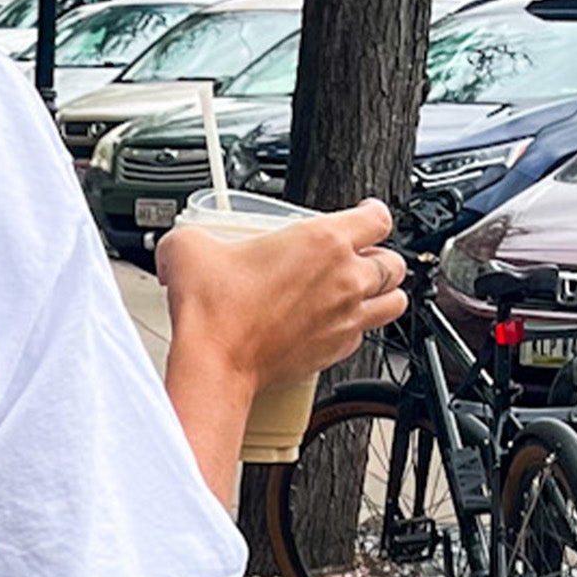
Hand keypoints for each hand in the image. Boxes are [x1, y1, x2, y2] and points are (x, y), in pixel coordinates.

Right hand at [154, 198, 408, 396]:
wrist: (214, 364)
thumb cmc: (213, 312)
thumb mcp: (189, 249)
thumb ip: (192, 235)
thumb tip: (181, 243)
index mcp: (323, 241)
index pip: (378, 218)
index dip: (374, 212)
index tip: (365, 214)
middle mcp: (345, 278)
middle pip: (393, 261)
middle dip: (380, 258)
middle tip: (359, 258)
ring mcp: (346, 317)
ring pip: (394, 301)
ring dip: (383, 294)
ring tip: (365, 293)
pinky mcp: (335, 351)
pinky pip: (363, 337)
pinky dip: (356, 329)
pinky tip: (335, 326)